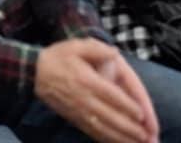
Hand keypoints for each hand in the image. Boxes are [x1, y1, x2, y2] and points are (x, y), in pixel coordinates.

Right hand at [33, 39, 157, 142]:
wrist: (34, 74)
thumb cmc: (58, 57)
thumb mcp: (77, 46)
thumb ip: (97, 49)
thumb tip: (115, 53)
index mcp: (87, 81)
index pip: (112, 96)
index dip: (128, 106)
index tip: (142, 115)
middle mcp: (85, 99)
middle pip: (111, 117)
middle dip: (130, 129)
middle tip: (146, 136)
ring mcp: (79, 112)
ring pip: (104, 129)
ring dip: (122, 138)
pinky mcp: (75, 119)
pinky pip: (93, 133)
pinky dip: (107, 140)